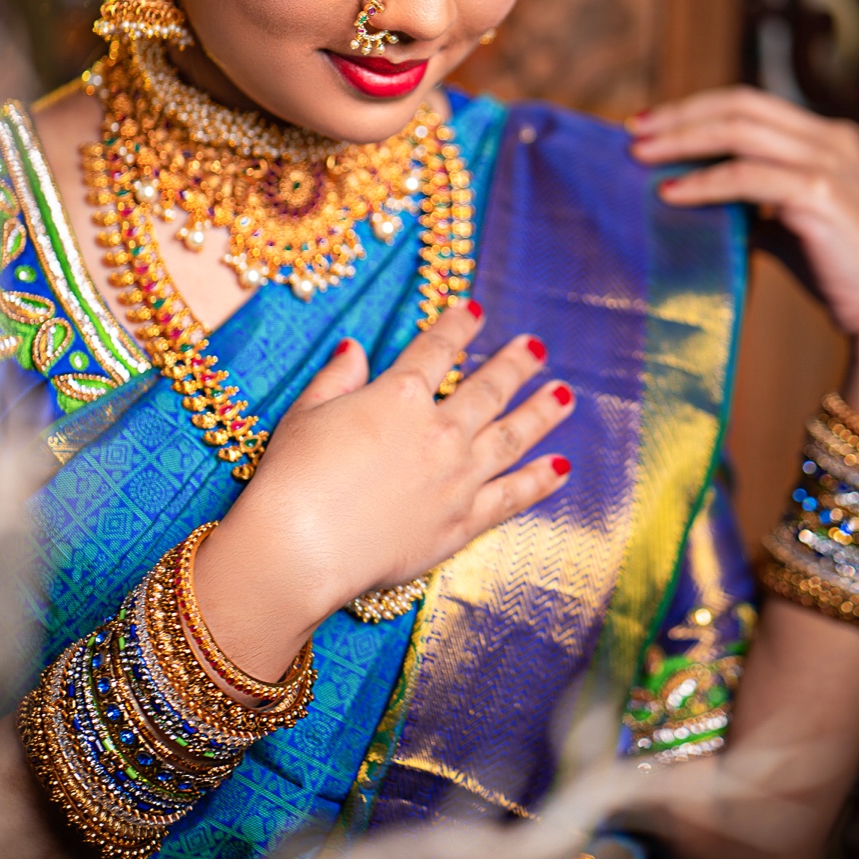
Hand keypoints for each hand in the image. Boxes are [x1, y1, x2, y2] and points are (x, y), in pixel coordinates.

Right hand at [194, 301, 573, 680]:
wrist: (301, 548)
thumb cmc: (292, 479)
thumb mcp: (305, 413)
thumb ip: (337, 379)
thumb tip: (354, 348)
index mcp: (399, 395)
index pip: (437, 348)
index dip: (458, 325)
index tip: (475, 310)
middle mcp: (439, 431)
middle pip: (488, 388)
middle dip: (515, 364)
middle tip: (536, 346)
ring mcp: (458, 477)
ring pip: (512, 436)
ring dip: (541, 413)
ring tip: (565, 395)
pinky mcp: (462, 522)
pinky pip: (512, 496)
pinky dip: (539, 481)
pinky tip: (560, 467)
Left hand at [627, 87, 858, 438]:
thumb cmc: (844, 275)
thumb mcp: (796, 227)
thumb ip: (759, 207)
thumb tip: (705, 202)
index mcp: (831, 137)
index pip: (752, 104)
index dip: (698, 109)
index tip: (652, 123)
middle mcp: (834, 139)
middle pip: (740, 106)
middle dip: (680, 115)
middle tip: (632, 129)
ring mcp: (831, 162)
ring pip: (739, 131)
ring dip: (682, 141)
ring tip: (640, 156)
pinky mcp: (821, 194)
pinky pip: (745, 177)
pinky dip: (703, 182)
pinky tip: (671, 194)